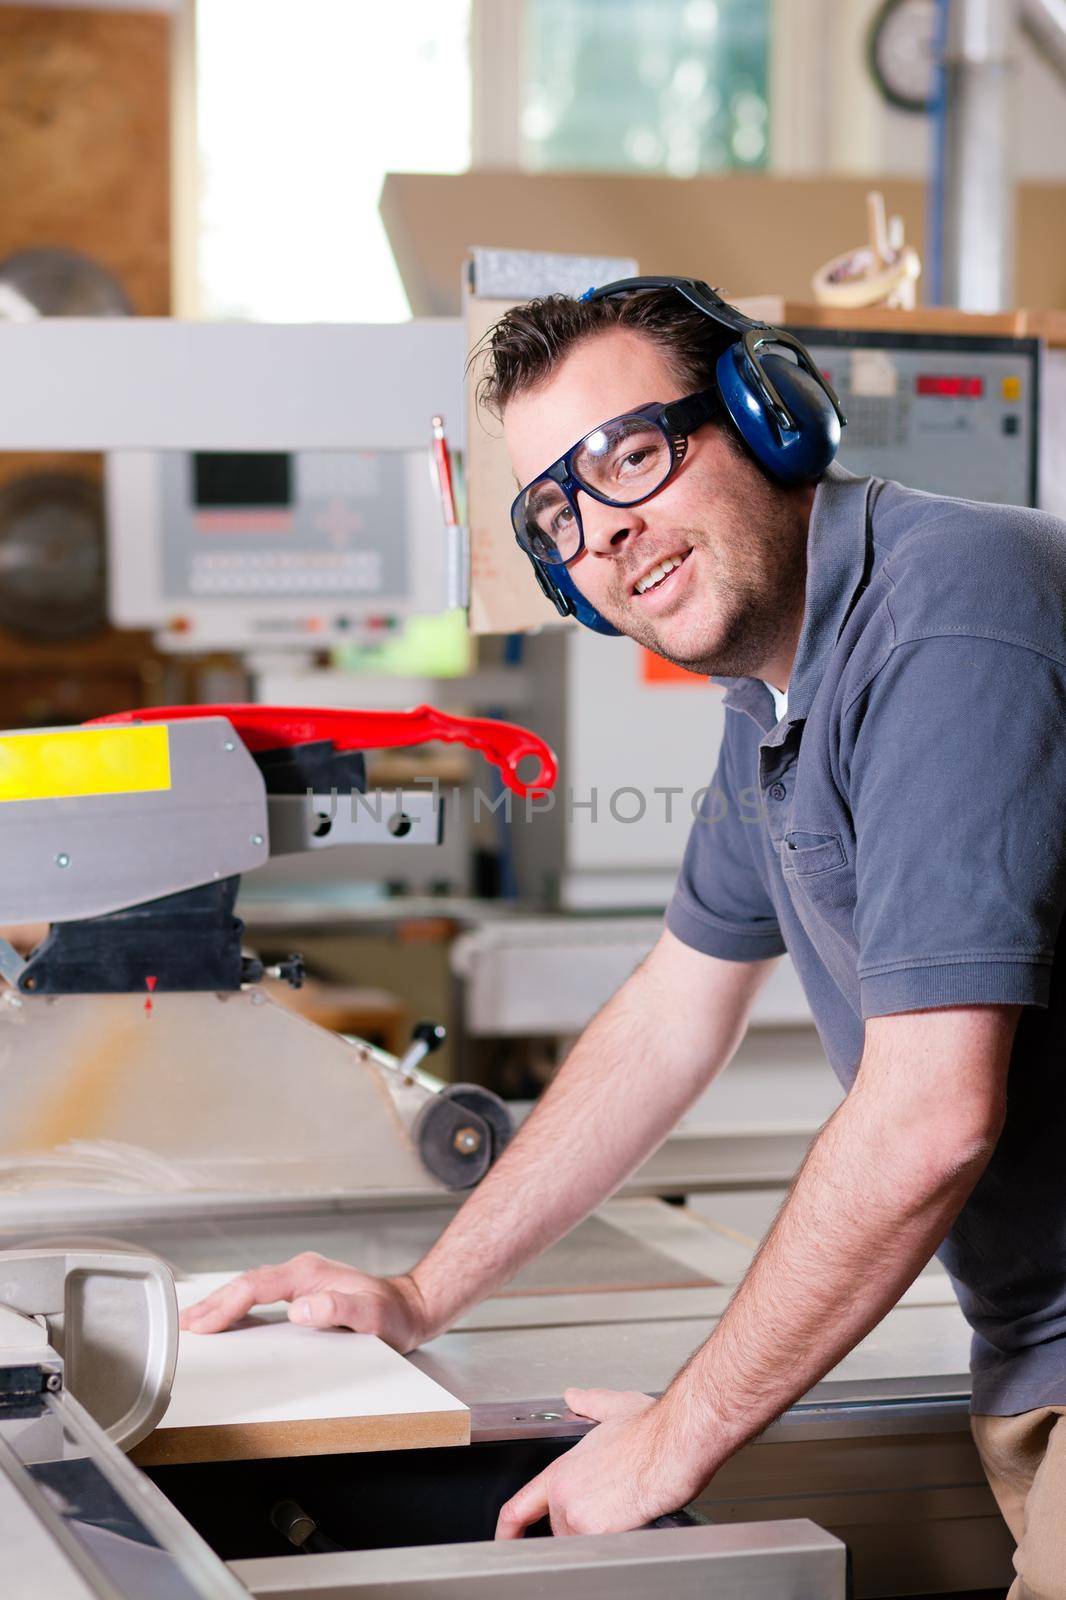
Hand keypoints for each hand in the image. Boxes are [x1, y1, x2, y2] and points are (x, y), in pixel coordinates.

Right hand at [178, 1252, 431, 1351]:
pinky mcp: (304, 1289)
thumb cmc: (392, 1315)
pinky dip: (238, 1303)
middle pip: (246, 1283)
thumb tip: (300, 1308)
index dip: (225, 1305)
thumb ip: (338, 1309)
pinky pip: (261, 1293)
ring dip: (222, 1302)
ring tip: (195, 1321)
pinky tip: (229, 1316)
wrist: (410, 1308)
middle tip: (183, 1325)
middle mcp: (302, 1271)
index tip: (201, 1324)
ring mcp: (302, 1278)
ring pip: (251, 1286)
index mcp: (309, 1273)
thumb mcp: (371, 1316)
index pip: (256, 1286)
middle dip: (213, 1303)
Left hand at [495, 1387, 707, 1538]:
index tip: (505, 1540)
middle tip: (612, 1510)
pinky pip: (599, 1551)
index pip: (519, 1507)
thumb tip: (575, 1397)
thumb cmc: (653, 1428)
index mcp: (563, 1469)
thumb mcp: (614, 1407)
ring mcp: (575, 1512)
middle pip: (560, 1530)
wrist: (675, 1441)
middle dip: (583, 1527)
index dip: (508, 1531)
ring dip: (601, 1536)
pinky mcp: (594, 1530)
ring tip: (626, 1511)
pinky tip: (632, 1522)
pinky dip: (616, 1543)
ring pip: (581, 1543)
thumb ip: (590, 1404)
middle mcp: (562, 1493)